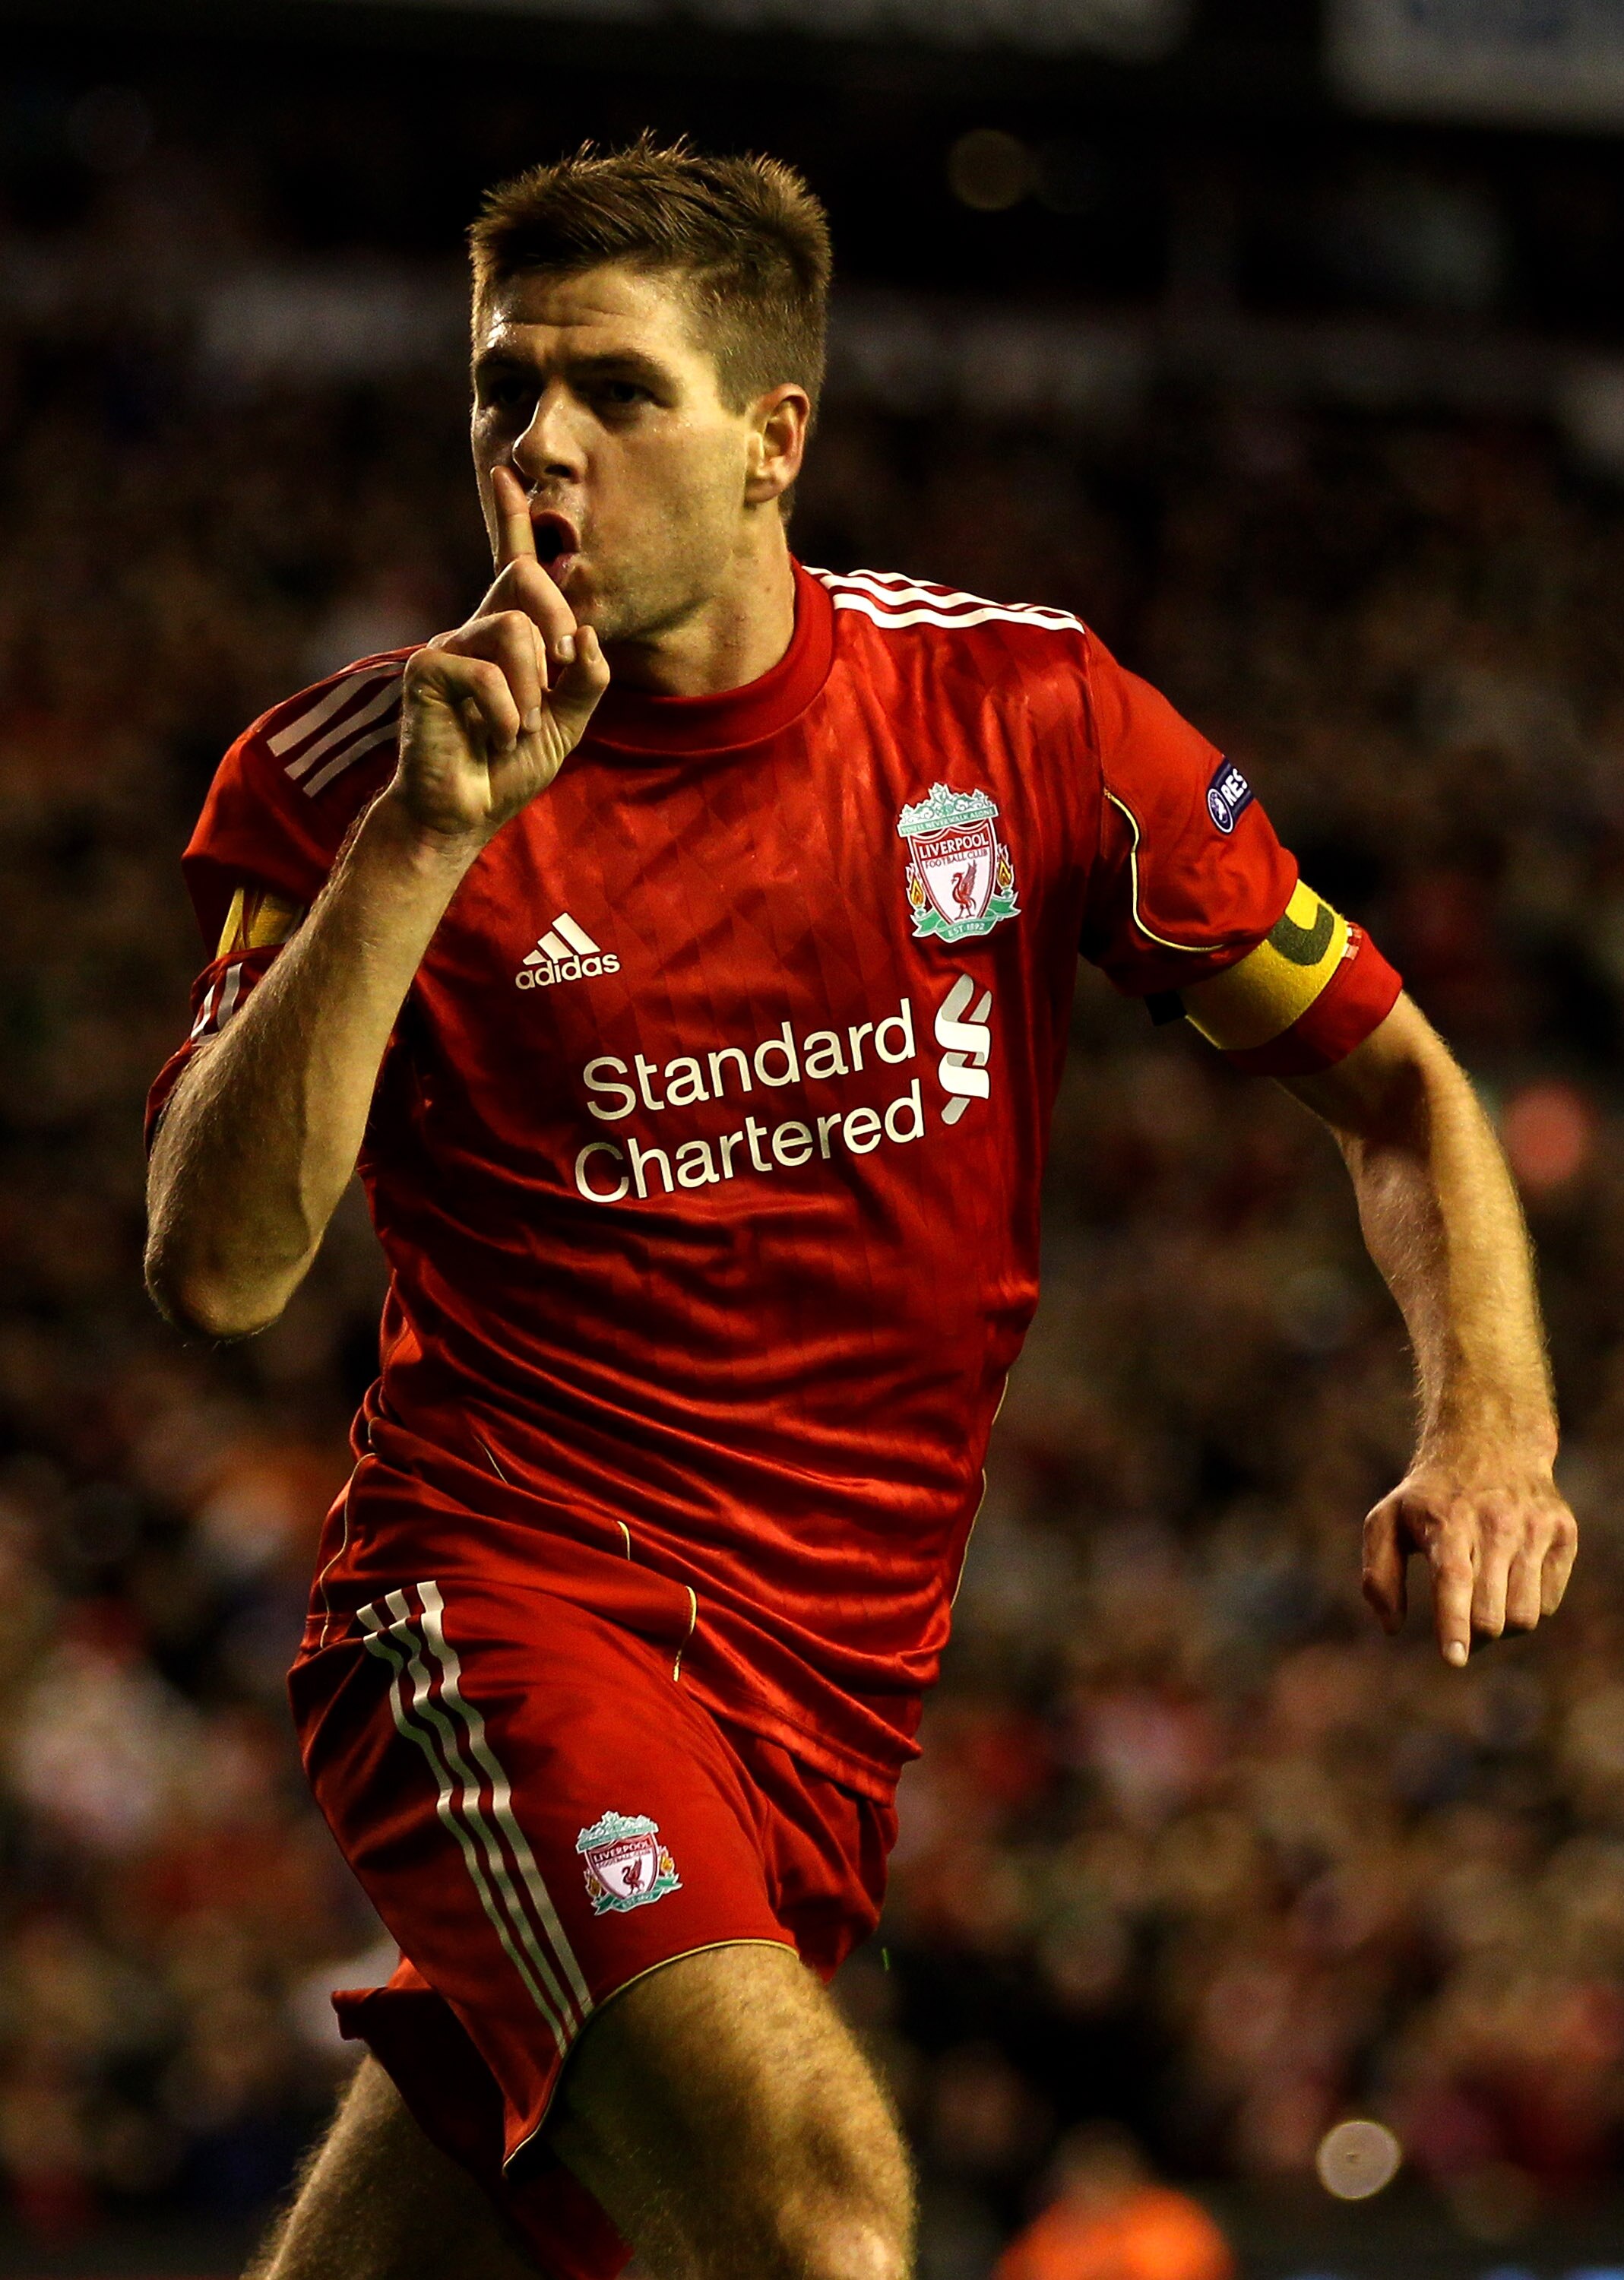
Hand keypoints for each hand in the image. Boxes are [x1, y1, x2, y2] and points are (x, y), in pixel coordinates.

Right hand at [387, 466, 609, 849]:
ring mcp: (447, 645)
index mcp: (508, 636)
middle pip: (526, 579)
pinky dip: (504, 713)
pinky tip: (494, 737)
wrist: (462, 813)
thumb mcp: (567, 723)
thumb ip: (586, 679)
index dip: (511, 519)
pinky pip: (485, 672)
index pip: (512, 566)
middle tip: (557, 679)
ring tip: (517, 729)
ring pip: (513, 629)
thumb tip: (585, 634)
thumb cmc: (508, 767)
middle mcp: (475, 630)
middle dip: (558, 624)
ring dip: (531, 691)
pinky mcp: (426, 670)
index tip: (508, 473)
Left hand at [1362, 1449, 1576, 1666]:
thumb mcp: (1387, 1521)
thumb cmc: (1429, 1496)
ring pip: (1526, 1614)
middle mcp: (1495, 1524)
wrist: (1490, 1441)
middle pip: (1492, 1613)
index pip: (1454, 1582)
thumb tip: (1391, 1629)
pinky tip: (1509, 1583)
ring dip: (1503, 1628)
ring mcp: (1534, 1527)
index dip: (1454, 1625)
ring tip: (1484, 1606)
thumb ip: (1379, 1576)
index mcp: (1447, 1522)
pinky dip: (1528, 1607)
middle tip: (1462, 1633)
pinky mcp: (1562, 1532)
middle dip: (1474, 1636)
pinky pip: (1549, 1600)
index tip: (1453, 1659)